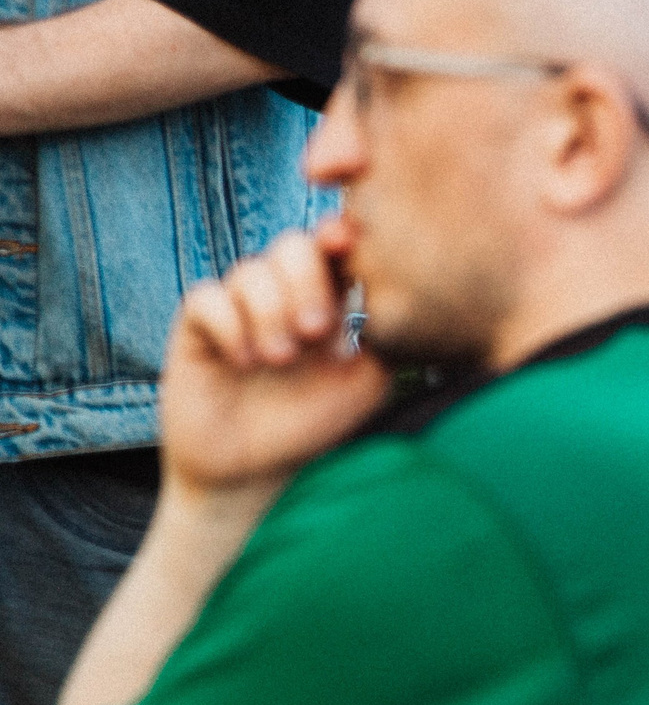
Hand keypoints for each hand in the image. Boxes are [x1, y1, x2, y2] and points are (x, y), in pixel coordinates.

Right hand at [157, 222, 387, 502]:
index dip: (339, 236)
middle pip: (292, 246)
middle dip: (306, 282)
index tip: (344, 241)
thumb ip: (384, 341)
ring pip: (250, 270)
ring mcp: (237, 306)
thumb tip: (395, 299)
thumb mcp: (366, 384)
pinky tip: (243, 361)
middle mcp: (281, 294)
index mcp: (327, 300)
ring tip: (280, 360)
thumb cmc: (314, 422)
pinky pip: (207, 298)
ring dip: (270, 312)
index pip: (333, 250)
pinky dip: (229, 325)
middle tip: (315, 332)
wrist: (254, 469)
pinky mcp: (198, 326)